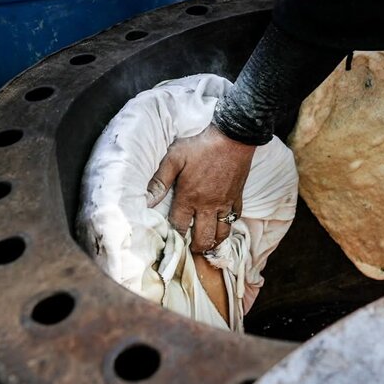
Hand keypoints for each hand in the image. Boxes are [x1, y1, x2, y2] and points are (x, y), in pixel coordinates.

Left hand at [146, 123, 256, 252]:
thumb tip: (146, 201)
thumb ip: (159, 181)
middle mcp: (207, 205)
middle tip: (190, 247)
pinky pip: (235, 217)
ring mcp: (225, 202)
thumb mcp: (174, 158)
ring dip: (214, 241)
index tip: (171, 242)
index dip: (174, 237)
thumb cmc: (201, 145)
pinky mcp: (237, 196)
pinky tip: (223, 223)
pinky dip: (228, 224)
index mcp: (189, 197)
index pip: (180, 226)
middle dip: (196, 246)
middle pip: (203, 237)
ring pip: (222, 232)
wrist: (233, 136)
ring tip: (207, 243)